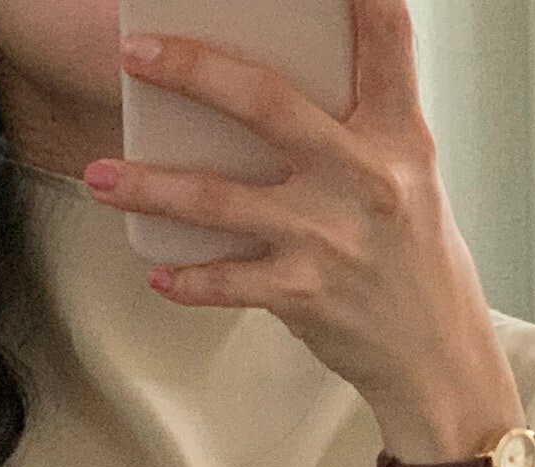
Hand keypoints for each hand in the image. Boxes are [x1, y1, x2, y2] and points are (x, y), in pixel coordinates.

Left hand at [82, 0, 525, 454]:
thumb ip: (356, 132)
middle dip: (193, 71)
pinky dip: (186, 279)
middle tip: (135, 53)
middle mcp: (365, 177)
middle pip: (266, 103)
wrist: (437, 359)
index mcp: (399, 135)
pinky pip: (226, 282)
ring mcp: (330, 237)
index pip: (386, 39)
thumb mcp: (409, 179)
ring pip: (219, 199)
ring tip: (98, 176)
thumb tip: (263, 96)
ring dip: (148, 187)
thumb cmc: (415, 262)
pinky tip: (157, 271)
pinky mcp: (305, 294)